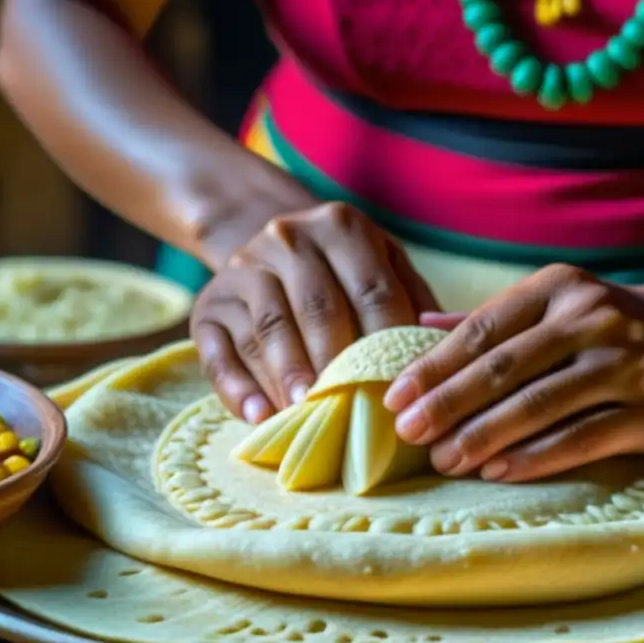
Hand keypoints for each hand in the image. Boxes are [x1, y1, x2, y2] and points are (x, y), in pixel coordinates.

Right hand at [192, 202, 438, 422]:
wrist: (271, 243)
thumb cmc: (345, 270)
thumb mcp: (385, 264)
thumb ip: (414, 299)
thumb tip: (437, 349)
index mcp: (341, 226)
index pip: (372, 288)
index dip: (388, 339)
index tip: (403, 386)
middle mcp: (287, 238)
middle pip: (318, 307)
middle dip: (336, 361)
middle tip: (351, 406)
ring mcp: (243, 269)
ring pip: (268, 327)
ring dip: (288, 374)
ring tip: (304, 413)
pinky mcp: (206, 306)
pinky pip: (218, 350)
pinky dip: (237, 386)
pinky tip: (257, 416)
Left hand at [383, 264, 643, 482]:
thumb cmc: (614, 323)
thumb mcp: (558, 302)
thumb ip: (492, 318)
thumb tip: (416, 327)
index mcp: (558, 287)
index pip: (482, 329)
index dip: (434, 366)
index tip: (394, 398)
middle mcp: (590, 318)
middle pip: (503, 367)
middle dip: (447, 404)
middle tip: (407, 433)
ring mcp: (624, 364)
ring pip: (538, 405)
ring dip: (483, 437)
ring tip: (444, 460)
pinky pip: (581, 438)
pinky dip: (535, 457)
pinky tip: (497, 471)